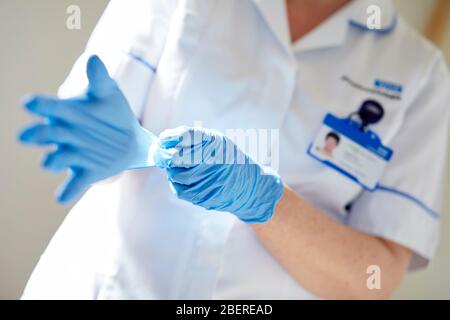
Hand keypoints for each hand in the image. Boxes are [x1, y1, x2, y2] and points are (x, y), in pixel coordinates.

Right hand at [19, 55, 169, 203]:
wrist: (130, 137)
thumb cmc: (112, 111)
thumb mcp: (108, 93)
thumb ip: (100, 79)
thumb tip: (94, 59)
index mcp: (65, 113)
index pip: (49, 107)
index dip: (39, 106)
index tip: (30, 103)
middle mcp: (63, 134)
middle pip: (45, 135)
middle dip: (36, 136)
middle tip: (26, 137)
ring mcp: (73, 154)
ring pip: (55, 159)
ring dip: (52, 160)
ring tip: (50, 162)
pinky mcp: (85, 173)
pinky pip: (73, 185)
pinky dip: (66, 192)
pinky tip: (60, 197)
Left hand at [159, 127, 283, 222]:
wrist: (250, 186)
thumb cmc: (229, 161)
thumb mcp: (217, 142)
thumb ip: (193, 139)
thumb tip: (164, 140)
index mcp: (215, 142)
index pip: (186, 135)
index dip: (170, 137)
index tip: (163, 140)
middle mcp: (211, 160)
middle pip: (175, 157)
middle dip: (164, 156)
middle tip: (161, 154)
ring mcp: (207, 180)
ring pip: (174, 174)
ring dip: (173, 171)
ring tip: (183, 168)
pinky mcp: (203, 196)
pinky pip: (179, 189)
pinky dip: (178, 184)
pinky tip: (187, 180)